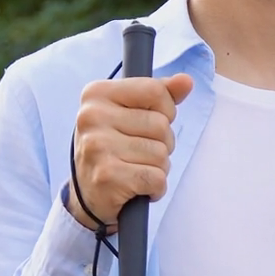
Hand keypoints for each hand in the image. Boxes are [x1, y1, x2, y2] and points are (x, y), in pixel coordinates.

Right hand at [68, 72, 194, 230]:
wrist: (88, 194)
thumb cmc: (113, 148)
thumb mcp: (130, 113)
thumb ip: (160, 95)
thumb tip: (186, 81)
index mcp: (96, 94)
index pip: (155, 91)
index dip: (165, 110)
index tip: (148, 124)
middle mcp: (92, 117)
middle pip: (161, 125)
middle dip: (162, 143)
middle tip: (138, 154)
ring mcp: (97, 146)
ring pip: (161, 153)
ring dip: (158, 167)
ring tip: (136, 170)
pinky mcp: (106, 176)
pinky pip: (156, 178)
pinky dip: (156, 187)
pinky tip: (138, 187)